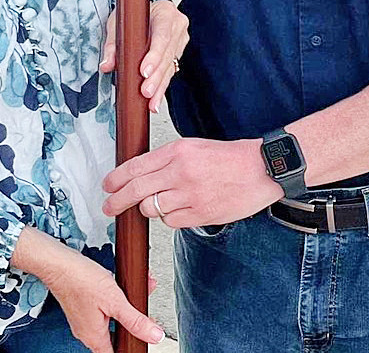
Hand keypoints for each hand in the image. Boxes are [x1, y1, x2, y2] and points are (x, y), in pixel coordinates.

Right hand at [12, 229, 164, 352]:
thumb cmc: (79, 280)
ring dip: (126, 308)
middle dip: (133, 324)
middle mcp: (86, 331)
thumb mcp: (114, 301)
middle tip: (145, 315)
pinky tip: (122, 286)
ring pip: (110, 319)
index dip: (130, 347)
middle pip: (115, 336)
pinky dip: (115, 299)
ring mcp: (83, 319)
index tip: (141, 339)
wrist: (58, 263)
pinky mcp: (82, 305)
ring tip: (139, 292)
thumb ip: (135, 320)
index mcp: (94, 337)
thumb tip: (154, 335)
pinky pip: (103, 308)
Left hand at [100, 0, 187, 112]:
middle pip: (167, 54)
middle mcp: (177, 26)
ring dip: (159, 86)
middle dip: (156, 76)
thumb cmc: (133, 13)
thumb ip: (112, 44)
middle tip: (145, 91)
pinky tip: (155, 101)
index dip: (154, 55)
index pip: (162, 35)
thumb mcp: (118, 22)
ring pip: (170, 66)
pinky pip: (170, 72)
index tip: (144, 71)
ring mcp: (180, 40)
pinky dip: (161, 87)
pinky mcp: (177, 54)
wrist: (145, 11)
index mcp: (165, 12)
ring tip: (150, 101)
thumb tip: (106, 65)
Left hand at [102, 137, 282, 229]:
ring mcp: (190, 195)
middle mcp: (181, 172)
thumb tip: (139, 174)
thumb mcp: (193, 147)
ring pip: (152, 208)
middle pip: (136, 191)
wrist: (260, 169)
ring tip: (163, 202)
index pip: (135, 166)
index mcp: (177, 151)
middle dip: (117, 201)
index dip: (116, 179)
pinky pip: (171, 221)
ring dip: (150, 208)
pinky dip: (171, 218)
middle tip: (109, 207)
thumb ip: (166, 159)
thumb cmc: (229, 157)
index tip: (107, 186)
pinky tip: (182, 208)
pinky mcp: (200, 214)